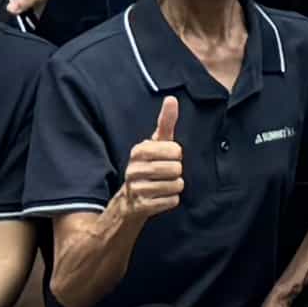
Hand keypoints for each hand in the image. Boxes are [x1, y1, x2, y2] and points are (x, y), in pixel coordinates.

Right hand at [116, 94, 190, 223]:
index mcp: (139, 151)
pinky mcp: (142, 207)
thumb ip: (166, 122)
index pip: (175, 149)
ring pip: (176, 185)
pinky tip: (160, 198)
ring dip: (175, 186)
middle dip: (177, 172)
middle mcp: (134, 169)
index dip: (176, 154)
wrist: (130, 200)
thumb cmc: (149, 166)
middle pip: (176, 168)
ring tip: (162, 185)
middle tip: (165, 174)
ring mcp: (136, 189)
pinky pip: (172, 201)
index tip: (167, 157)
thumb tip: (171, 99)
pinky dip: (171, 200)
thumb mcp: (157, 143)